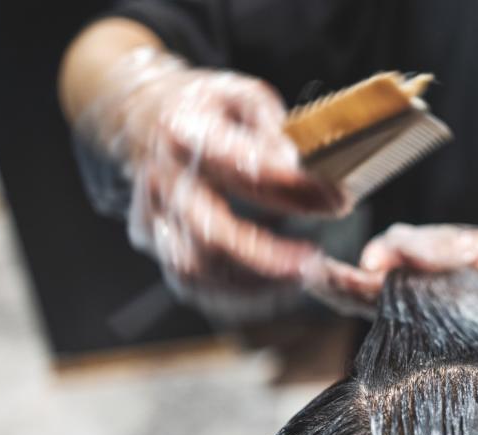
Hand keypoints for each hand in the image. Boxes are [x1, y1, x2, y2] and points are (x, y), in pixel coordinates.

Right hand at [77, 48, 352, 315]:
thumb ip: (273, 129)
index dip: (292, 188)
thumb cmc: (204, 108)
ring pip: (194, 268)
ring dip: (252, 284)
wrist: (140, 115)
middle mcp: (162, 177)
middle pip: (210, 232)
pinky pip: (188, 282)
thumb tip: (296, 166)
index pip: (241, 167)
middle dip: (268, 257)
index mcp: (186, 133)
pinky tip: (270, 291)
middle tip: (314, 264)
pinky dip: (232, 295)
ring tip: (300, 280)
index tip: (337, 201)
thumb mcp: (243, 96)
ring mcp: (151, 213)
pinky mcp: (151, 240)